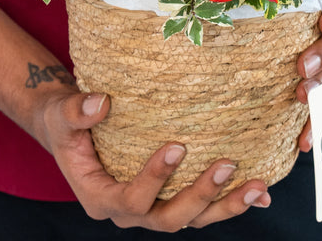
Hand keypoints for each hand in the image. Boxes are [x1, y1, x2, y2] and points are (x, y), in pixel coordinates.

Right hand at [0, 6, 269, 231]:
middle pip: (169, 218)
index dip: (154, 180)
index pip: (130, 200)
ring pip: (192, 219)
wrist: (71, 128)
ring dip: (225, 206)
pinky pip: (202, 208)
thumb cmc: (65, 123)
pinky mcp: (168, 197)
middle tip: (225, 165)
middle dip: (200, 196)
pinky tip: (260, 195)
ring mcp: (151, 207)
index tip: (177, 147)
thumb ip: (77, 112)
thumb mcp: (61, 116)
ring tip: (257, 187)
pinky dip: (230, 203)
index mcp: (100, 197)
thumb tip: (100, 103)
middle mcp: (128, 211)